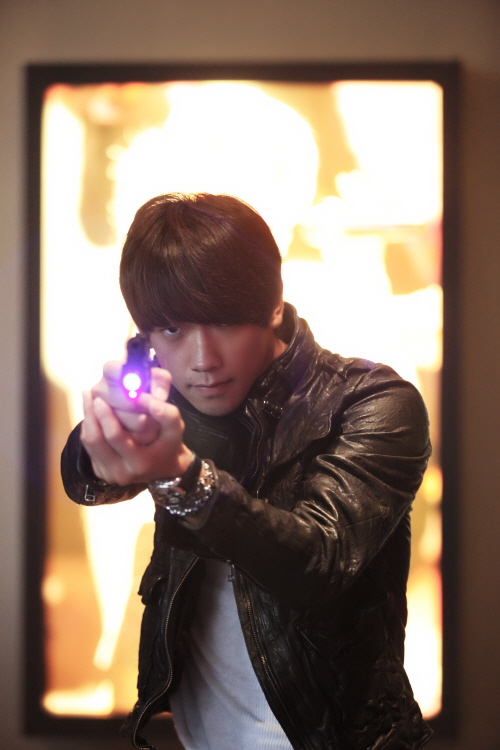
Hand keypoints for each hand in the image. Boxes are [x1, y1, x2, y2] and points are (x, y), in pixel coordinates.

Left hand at [81, 365, 192, 484]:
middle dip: (91, 414)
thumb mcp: (175, 429)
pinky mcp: (101, 472)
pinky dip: (89, 428)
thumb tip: (143, 397)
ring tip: (88, 399)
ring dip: (87, 419)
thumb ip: (166, 414)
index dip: (106, 415)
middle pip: (95, 440)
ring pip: (89, 443)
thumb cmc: (170, 445)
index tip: (101, 397)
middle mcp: (121, 472)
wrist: (165, 469)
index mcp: (140, 463)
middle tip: (89, 393)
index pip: (115, 437)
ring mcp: (109, 474)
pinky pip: (89, 447)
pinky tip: (92, 413)